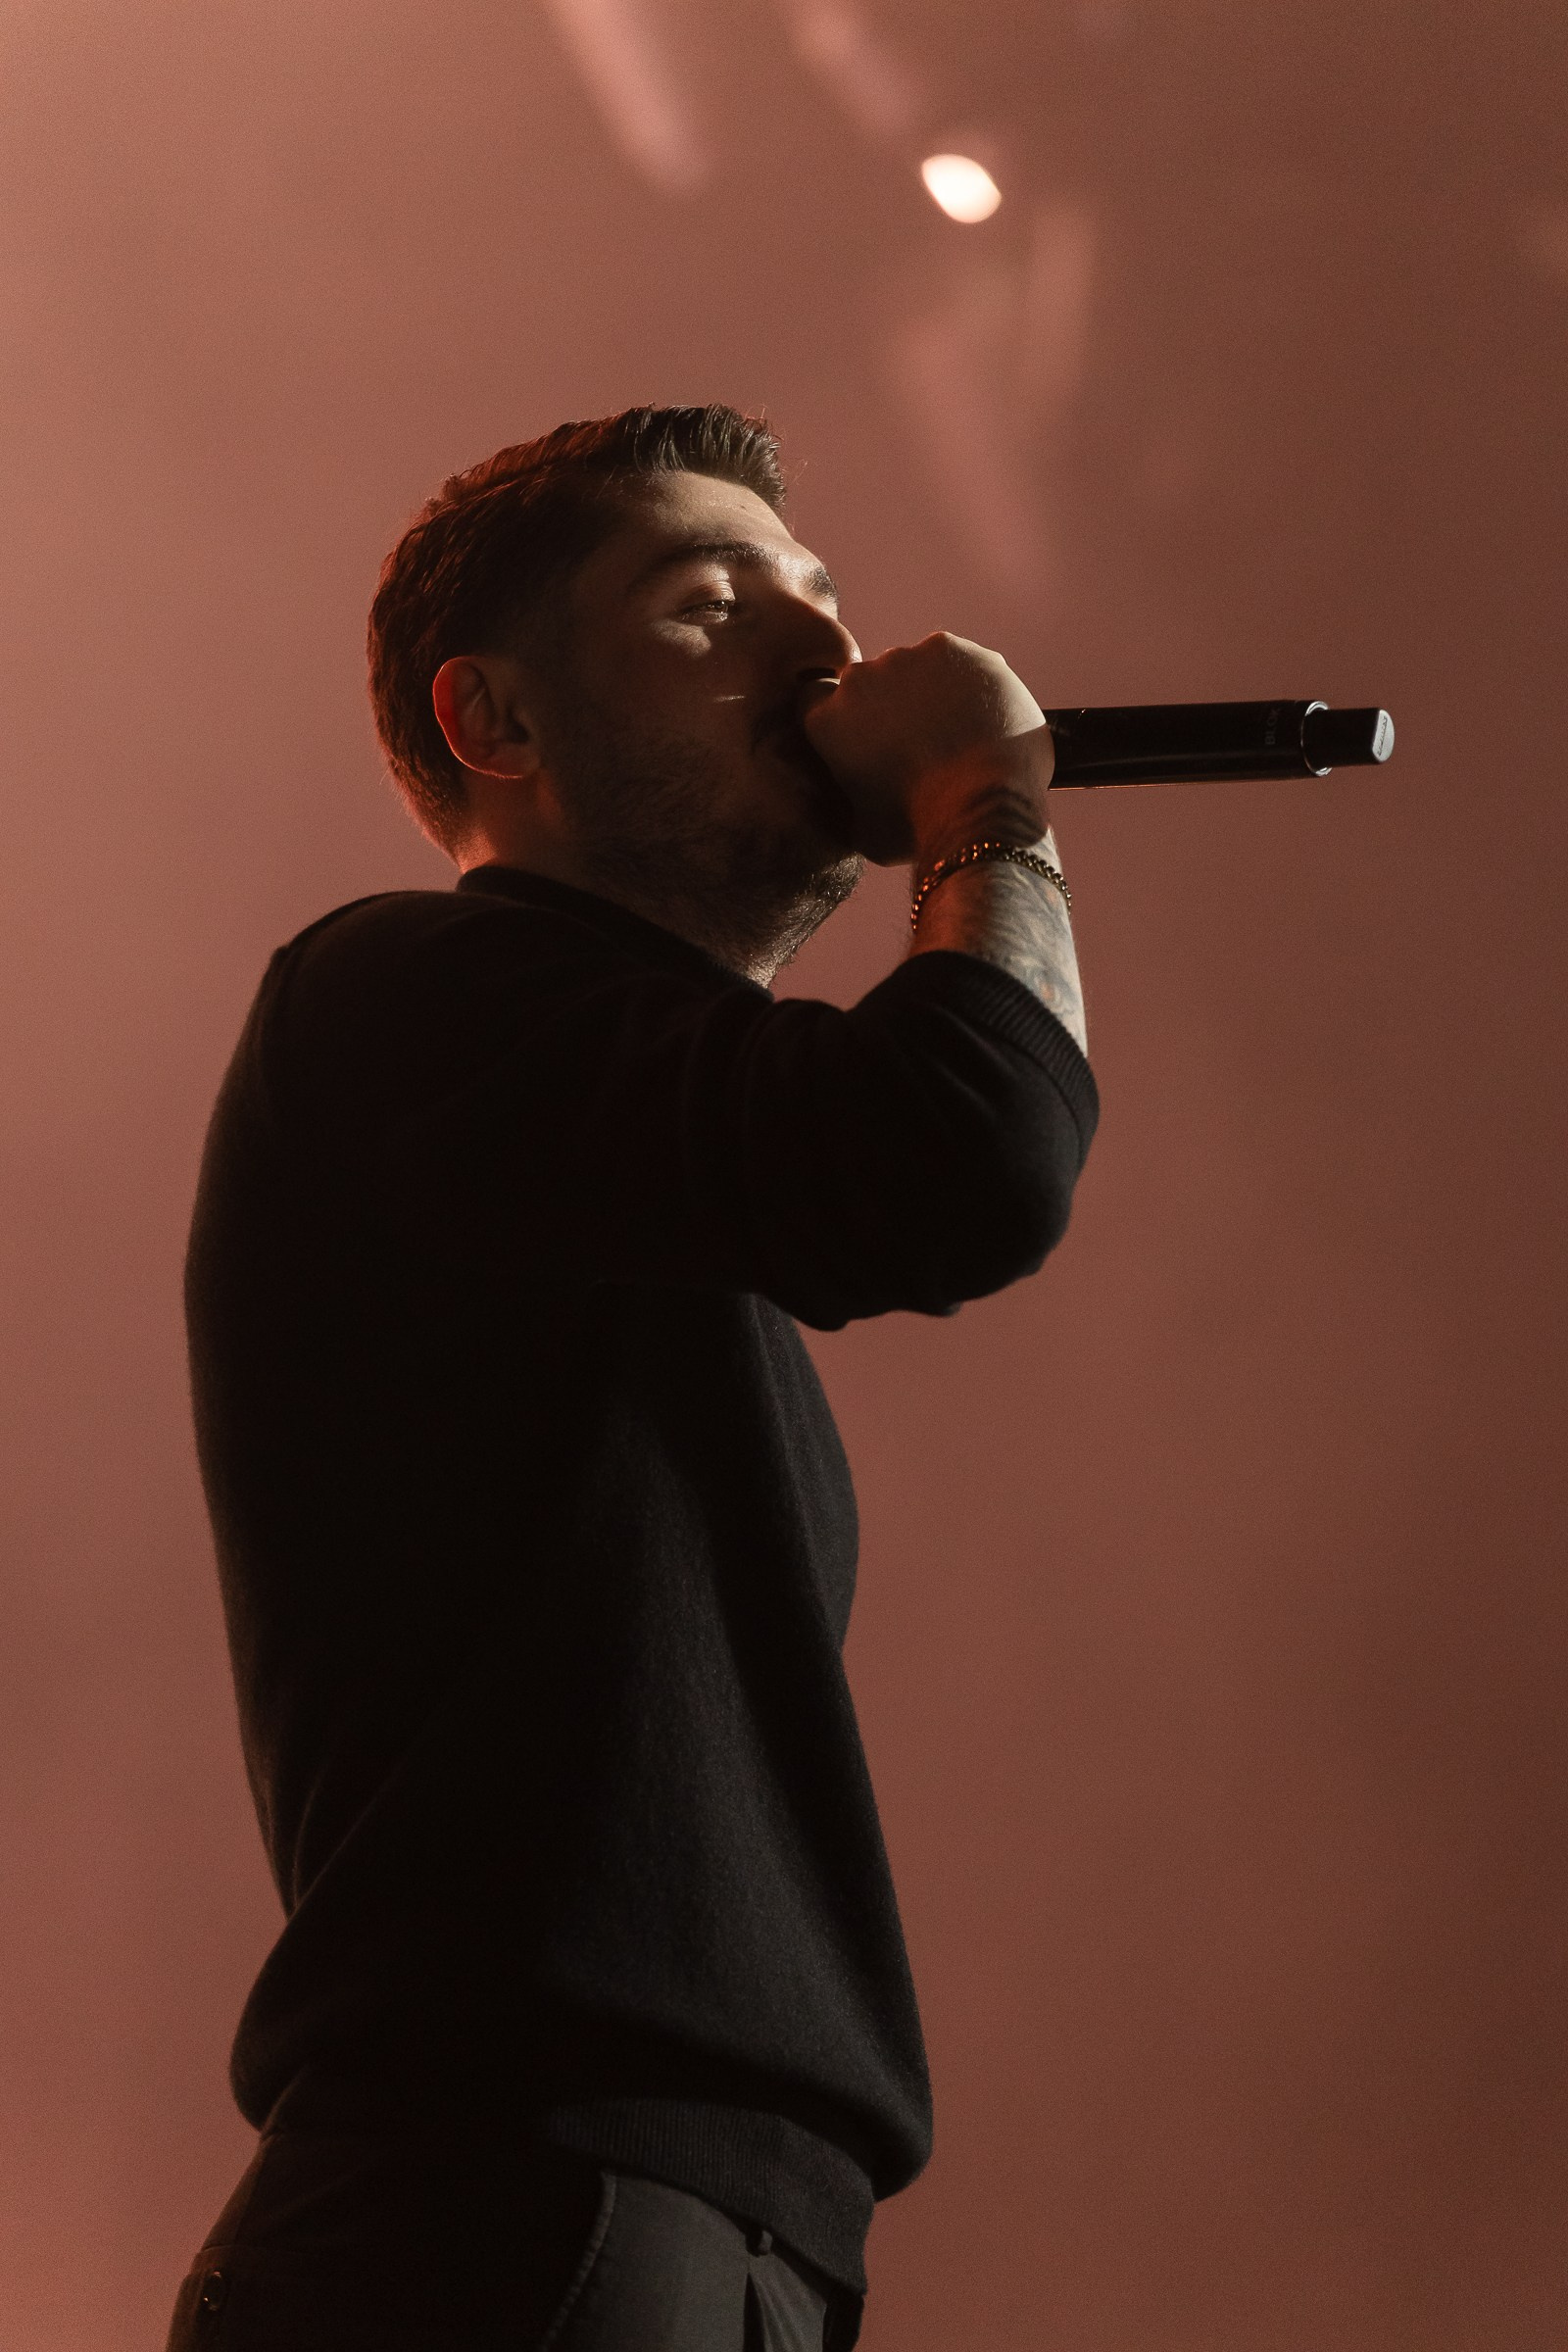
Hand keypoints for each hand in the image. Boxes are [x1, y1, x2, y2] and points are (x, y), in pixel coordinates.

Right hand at [800, 632, 1053, 865]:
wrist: (984, 807)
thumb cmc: (920, 831)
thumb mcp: (864, 835)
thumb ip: (846, 804)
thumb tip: (847, 802)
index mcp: (826, 721)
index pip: (815, 700)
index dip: (842, 716)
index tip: (865, 736)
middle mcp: (859, 680)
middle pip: (866, 682)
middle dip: (887, 705)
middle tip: (920, 742)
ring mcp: (907, 658)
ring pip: (913, 667)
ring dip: (928, 691)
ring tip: (958, 733)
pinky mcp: (953, 649)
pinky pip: (955, 660)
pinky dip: (966, 681)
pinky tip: (981, 715)